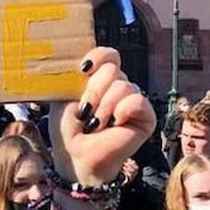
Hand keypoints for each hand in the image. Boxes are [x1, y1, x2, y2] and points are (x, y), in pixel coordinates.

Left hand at [49, 48, 155, 185]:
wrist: (76, 154)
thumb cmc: (68, 128)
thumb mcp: (63, 96)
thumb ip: (72, 75)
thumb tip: (79, 61)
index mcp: (99, 79)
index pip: (109, 55)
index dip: (98, 57)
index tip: (83, 70)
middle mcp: (118, 87)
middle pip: (112, 69)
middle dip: (93, 91)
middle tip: (85, 111)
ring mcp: (133, 101)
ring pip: (123, 85)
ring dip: (104, 107)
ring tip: (96, 124)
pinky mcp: (146, 116)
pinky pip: (137, 101)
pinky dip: (121, 111)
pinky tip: (114, 124)